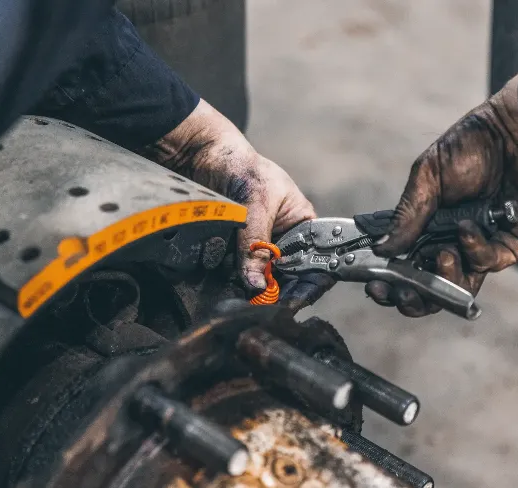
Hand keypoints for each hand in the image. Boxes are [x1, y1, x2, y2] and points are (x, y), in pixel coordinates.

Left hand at [144, 99, 330, 308]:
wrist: (202, 154)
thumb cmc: (242, 167)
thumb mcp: (256, 205)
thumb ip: (256, 244)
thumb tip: (257, 283)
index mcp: (302, 226)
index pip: (315, 262)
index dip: (308, 285)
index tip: (291, 302)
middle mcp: (282, 240)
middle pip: (285, 277)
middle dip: (272, 289)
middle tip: (259, 303)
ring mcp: (257, 245)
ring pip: (258, 277)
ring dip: (247, 284)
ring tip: (238, 292)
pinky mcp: (233, 249)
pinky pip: (233, 270)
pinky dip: (227, 276)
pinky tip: (221, 279)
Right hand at [367, 73, 517, 316]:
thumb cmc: (473, 145)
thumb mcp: (428, 175)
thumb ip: (407, 215)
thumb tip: (381, 249)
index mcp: (426, 227)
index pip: (403, 265)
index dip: (388, 280)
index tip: (374, 284)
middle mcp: (451, 242)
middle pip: (428, 288)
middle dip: (413, 297)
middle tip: (402, 292)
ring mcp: (481, 247)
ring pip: (459, 286)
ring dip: (445, 279)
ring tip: (442, 255)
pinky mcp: (509, 247)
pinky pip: (486, 264)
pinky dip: (474, 250)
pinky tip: (468, 228)